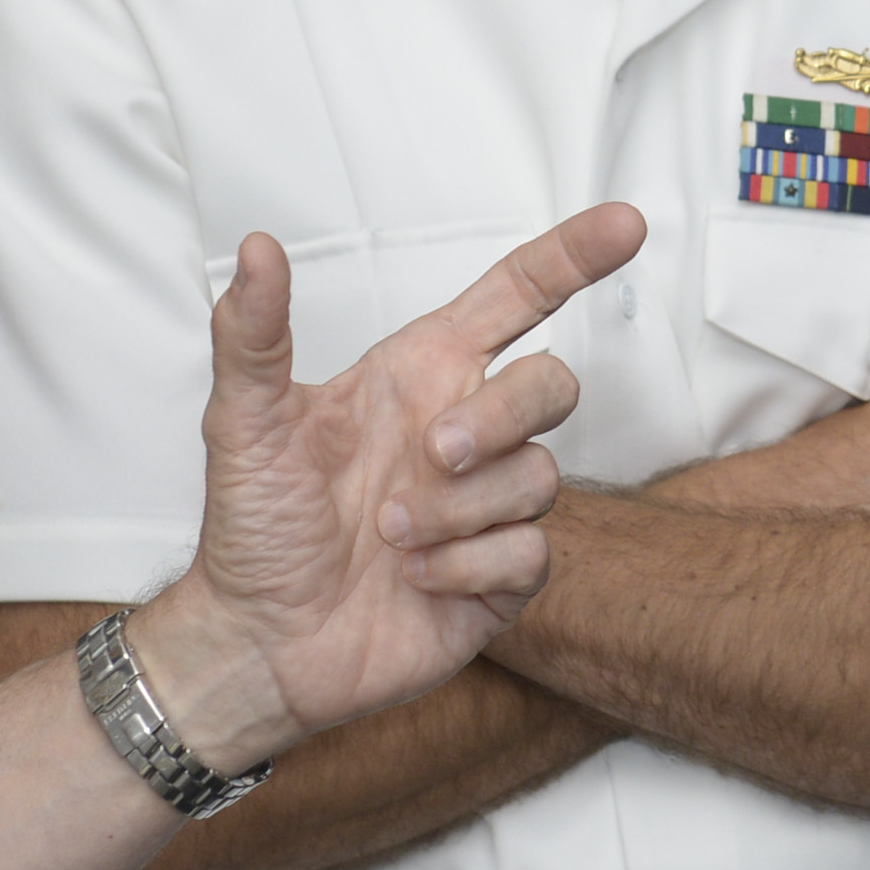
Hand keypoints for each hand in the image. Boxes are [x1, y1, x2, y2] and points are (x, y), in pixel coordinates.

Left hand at [136, 203, 645, 760]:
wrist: (261, 644)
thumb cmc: (253, 529)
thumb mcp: (243, 424)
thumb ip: (252, 335)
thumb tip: (256, 249)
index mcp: (420, 377)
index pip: (517, 298)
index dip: (575, 257)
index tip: (627, 224)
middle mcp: (467, 432)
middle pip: (552, 385)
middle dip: (502, 416)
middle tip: (431, 454)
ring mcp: (489, 505)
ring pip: (541, 476)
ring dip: (459, 509)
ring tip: (390, 535)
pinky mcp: (502, 576)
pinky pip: (531, 552)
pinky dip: (467, 566)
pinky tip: (414, 578)